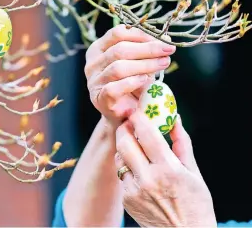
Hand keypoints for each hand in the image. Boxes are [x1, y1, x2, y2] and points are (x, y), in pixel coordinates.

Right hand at [85, 25, 175, 125]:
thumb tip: (165, 40)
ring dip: (145, 64)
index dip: (140, 34)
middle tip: (168, 50)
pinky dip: (132, 83)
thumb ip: (146, 51)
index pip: (117, 34)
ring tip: (163, 63)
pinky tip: (145, 80)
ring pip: (118, 68)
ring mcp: (94, 82)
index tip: (162, 39)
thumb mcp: (138, 63)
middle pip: (119, 50)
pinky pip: (114, 88)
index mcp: (98, 49)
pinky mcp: (100, 99)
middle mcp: (92, 64)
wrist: (125, 114)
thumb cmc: (132, 85)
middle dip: (147, 49)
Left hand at [115, 112, 215, 226]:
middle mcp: (148, 179)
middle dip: (124, 129)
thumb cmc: (195, 203)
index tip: (137, 111)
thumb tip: (174, 119)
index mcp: (168, 169)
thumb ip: (181, 143)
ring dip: (124, 147)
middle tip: (129, 123)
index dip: (139, 119)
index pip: (146, 135)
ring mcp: (134, 190)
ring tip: (134, 145)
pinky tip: (138, 168)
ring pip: (119, 157)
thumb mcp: (193, 172)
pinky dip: (127, 166)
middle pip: (124, 143)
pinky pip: (121, 174)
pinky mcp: (126, 198)